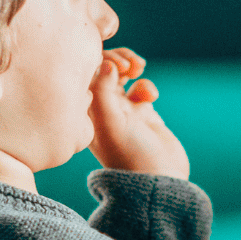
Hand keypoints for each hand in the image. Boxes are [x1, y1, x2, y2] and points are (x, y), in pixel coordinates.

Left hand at [88, 47, 188, 177]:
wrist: (159, 181)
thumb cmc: (130, 156)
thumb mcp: (110, 123)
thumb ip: (103, 90)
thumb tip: (106, 62)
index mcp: (83, 110)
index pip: (81, 72)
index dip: (97, 59)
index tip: (115, 66)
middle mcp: (98, 108)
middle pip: (99, 68)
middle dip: (117, 59)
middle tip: (130, 66)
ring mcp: (120, 110)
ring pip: (120, 74)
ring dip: (131, 66)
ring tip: (140, 70)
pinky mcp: (140, 113)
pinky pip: (139, 87)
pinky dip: (146, 85)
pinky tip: (151, 96)